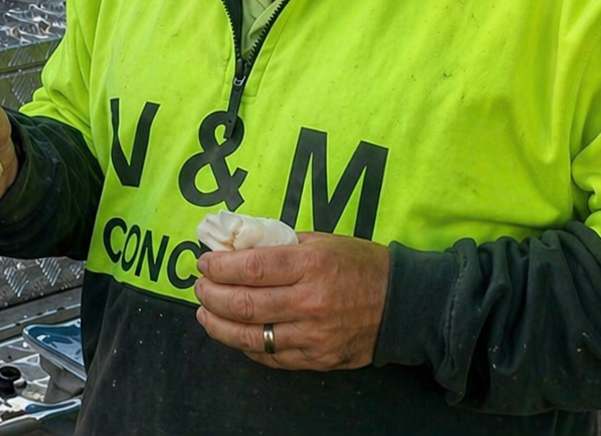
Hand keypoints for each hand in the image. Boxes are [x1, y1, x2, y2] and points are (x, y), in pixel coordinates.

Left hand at [193, 233, 389, 370]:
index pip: (252, 268)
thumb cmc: (359, 264)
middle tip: (198, 287)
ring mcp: (313, 335)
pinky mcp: (317, 359)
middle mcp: (309, 302)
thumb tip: (238, 245)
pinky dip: (247, 346)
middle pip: (246, 304)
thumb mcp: (321, 240)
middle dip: (212, 296)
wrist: (402, 304)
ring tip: (205, 314)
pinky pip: (271, 357)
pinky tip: (234, 334)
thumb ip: (280, 244)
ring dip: (220, 326)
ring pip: (253, 336)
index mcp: (310, 264)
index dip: (220, 267)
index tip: (203, 263)